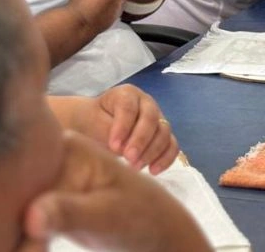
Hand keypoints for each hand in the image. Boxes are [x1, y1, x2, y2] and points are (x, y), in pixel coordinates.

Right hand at [17, 132, 210, 251]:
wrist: (157, 230)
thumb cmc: (139, 217)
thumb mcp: (105, 215)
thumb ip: (69, 212)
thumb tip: (31, 217)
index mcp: (66, 148)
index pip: (20, 164)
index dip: (4, 193)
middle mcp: (54, 159)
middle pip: (13, 185)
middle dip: (7, 213)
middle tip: (8, 242)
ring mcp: (51, 181)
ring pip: (16, 204)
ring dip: (13, 229)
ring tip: (12, 246)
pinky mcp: (51, 202)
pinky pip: (26, 219)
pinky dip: (24, 238)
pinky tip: (26, 248)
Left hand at [55, 86, 178, 173]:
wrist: (96, 126)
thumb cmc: (93, 122)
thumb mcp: (93, 122)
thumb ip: (107, 130)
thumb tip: (123, 148)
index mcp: (127, 94)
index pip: (129, 107)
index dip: (123, 127)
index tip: (114, 146)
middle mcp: (146, 103)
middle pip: (150, 118)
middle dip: (140, 140)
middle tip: (128, 158)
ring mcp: (157, 118)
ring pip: (164, 132)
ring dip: (152, 151)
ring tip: (136, 166)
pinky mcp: (162, 135)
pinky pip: (172, 145)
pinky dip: (166, 158)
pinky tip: (153, 171)